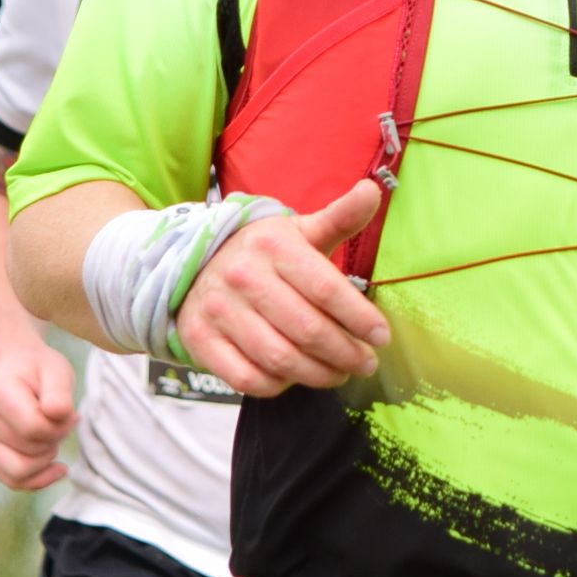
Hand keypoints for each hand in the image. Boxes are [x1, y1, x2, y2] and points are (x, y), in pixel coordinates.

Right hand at [0, 342, 77, 491]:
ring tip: (52, 437)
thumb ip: (59, 392)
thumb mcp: (56, 370)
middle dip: (55, 440)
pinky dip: (38, 479)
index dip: (60, 426)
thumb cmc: (38, 369)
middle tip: (61, 420)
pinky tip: (55, 467)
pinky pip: (12, 481)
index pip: (34, 428)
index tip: (67, 411)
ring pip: (19, 473)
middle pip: (29, 451)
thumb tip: (56, 414)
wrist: (15, 368)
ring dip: (46, 460)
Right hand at [176, 180, 390, 396]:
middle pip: (307, 329)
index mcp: (274, 245)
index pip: (326, 289)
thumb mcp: (300, 231)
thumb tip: (372, 191)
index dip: (359, 318)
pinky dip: (278, 386)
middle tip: (365, 363)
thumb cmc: (264, 255)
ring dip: (318, 374)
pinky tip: (295, 377)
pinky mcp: (200, 339)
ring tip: (338, 373)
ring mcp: (218, 309)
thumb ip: (340, 218)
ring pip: (280, 359)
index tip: (382, 337)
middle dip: (345, 353)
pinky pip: (248, 379)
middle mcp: (243, 276)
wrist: (194, 265)